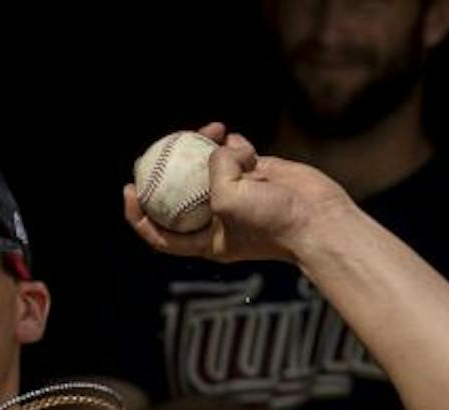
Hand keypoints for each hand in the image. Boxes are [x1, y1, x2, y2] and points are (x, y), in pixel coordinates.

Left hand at [122, 122, 352, 265]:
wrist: (318, 218)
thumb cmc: (271, 220)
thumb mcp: (228, 200)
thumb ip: (214, 171)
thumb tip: (218, 147)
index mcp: (204, 240)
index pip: (160, 233)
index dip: (139, 214)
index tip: (129, 189)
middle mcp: (217, 218)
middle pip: (180, 192)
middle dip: (171, 167)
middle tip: (163, 145)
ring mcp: (238, 195)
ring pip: (209, 167)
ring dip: (208, 147)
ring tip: (215, 130)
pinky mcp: (258, 175)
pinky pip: (236, 154)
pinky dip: (235, 144)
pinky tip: (239, 140)